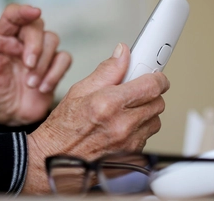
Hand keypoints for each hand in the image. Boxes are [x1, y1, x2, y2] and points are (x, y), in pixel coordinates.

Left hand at [0, 4, 71, 125]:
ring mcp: (41, 53)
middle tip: (28, 65)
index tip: (34, 11)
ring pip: (52, 40)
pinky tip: (43, 88)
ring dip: (44, 64)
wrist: (11, 118)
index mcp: (2, 38)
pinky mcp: (54, 66)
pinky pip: (64, 59)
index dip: (23, 11)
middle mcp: (23, 42)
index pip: (13, 16)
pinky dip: (56, 73)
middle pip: (37, 26)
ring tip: (31, 84)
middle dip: (35, 45)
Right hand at [23, 43, 169, 193]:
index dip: (157, 78)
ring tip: (126, 111)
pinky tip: (121, 127)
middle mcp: (122, 125)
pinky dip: (139, 130)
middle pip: (158, 103)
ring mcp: (128, 143)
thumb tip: (123, 54)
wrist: (55, 159)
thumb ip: (107, 70)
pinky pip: (146, 137)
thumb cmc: (63, 128)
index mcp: (109, 104)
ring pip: (155, 121)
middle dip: (150, 95)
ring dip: (146, 113)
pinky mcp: (131, 156)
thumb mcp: (79, 90)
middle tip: (135, 92)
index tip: (155, 76)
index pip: (152, 86)